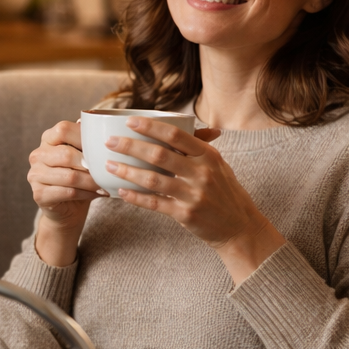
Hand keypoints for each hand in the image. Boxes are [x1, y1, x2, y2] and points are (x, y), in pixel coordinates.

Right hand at [26, 120, 102, 266]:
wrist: (68, 206)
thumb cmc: (79, 175)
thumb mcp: (83, 155)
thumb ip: (88, 142)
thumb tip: (101, 126)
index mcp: (47, 139)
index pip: (63, 129)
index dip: (83, 137)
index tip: (101, 147)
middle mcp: (37, 155)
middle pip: (66, 154)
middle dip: (90, 164)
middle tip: (106, 170)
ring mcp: (35, 175)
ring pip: (70, 176)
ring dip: (92, 182)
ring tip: (105, 184)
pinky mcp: (39, 194)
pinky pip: (69, 192)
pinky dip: (87, 194)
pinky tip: (97, 194)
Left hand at [104, 117, 284, 281]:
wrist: (240, 227)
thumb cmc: (225, 191)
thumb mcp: (217, 165)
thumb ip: (196, 147)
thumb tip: (175, 125)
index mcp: (208, 156)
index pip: (175, 135)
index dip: (150, 127)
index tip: (129, 121)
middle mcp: (202, 173)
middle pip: (159, 155)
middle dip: (130, 146)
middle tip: (110, 141)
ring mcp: (193, 194)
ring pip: (153, 179)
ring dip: (127, 171)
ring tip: (108, 165)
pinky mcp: (186, 214)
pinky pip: (155, 203)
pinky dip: (135, 197)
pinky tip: (120, 191)